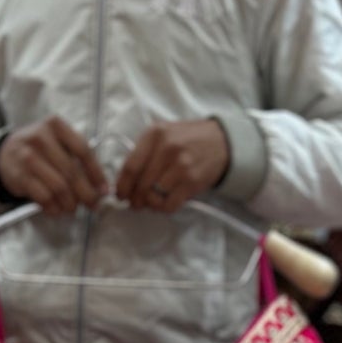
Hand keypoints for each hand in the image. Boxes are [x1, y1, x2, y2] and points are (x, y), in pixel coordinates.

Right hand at [0, 117, 106, 215]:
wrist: (5, 153)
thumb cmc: (39, 149)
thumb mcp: (56, 141)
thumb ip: (77, 156)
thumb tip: (100, 187)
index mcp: (56, 126)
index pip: (83, 150)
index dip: (96, 173)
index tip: (104, 190)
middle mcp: (41, 138)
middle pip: (72, 172)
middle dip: (86, 193)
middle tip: (93, 205)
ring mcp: (28, 157)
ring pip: (59, 187)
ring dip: (70, 203)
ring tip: (72, 208)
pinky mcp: (20, 176)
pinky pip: (44, 197)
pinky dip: (54, 208)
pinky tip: (57, 210)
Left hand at [115, 119, 230, 213]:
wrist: (220, 142)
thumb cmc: (186, 140)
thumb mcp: (162, 135)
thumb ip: (143, 153)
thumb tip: (124, 183)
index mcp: (154, 134)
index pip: (131, 167)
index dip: (122, 186)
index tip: (120, 195)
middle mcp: (167, 148)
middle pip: (141, 185)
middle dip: (135, 199)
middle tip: (136, 203)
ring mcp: (180, 166)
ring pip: (154, 197)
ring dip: (150, 204)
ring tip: (153, 201)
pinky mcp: (192, 182)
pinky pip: (170, 205)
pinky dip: (164, 208)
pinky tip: (165, 202)